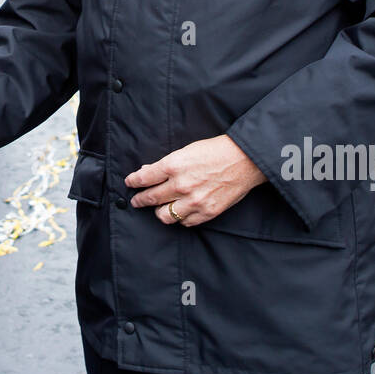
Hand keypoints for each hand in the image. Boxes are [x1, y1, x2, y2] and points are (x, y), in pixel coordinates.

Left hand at [125, 135, 265, 227]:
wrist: (244, 160)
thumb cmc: (215, 151)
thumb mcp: (187, 151)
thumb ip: (166, 164)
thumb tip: (147, 172)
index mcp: (173, 166)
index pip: (144, 178)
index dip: (133, 181)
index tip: (129, 183)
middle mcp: (181, 185)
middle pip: (150, 198)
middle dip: (140, 200)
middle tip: (136, 200)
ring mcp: (193, 201)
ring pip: (164, 216)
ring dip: (158, 212)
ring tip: (158, 209)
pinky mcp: (206, 212)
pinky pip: (184, 222)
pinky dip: (180, 218)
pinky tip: (179, 212)